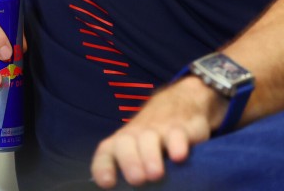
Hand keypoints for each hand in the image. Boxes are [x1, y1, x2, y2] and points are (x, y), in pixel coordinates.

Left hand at [90, 76, 221, 187]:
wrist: (179, 101)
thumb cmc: (154, 138)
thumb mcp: (142, 153)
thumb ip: (137, 171)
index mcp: (121, 143)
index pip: (106, 153)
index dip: (103, 167)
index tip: (107, 183)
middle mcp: (136, 135)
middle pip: (125, 144)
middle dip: (129, 161)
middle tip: (136, 180)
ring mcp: (157, 129)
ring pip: (149, 138)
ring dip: (150, 156)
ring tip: (155, 174)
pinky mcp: (180, 127)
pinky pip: (176, 133)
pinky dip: (177, 144)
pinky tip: (179, 156)